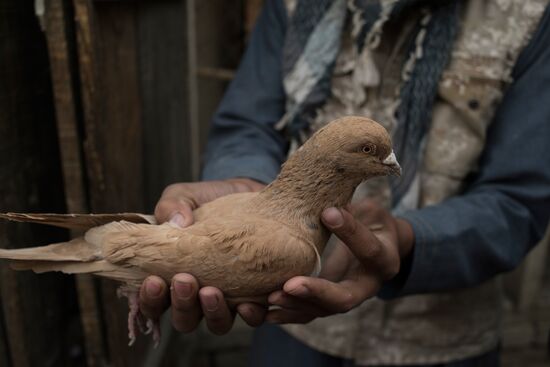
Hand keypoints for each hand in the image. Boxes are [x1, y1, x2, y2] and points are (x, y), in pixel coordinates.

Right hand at [139, 178, 265, 333]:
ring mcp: (229, 297)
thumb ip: (171, 207)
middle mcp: (199, 295)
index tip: (154, 280)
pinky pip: (255, 316)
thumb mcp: (184, 196)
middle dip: (182, 305)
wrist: (250, 194)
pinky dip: (252, 313)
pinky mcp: (258, 293)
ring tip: (213, 292)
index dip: (150, 300)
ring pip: (217, 323)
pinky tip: (251, 301)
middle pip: (184, 320)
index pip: (154, 303)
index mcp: (173, 276)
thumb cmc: (210, 201)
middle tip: (186, 280)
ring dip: (214, 313)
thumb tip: (177, 223)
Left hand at [264, 199, 413, 323]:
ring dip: (296, 306)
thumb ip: (352, 208)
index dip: (351, 232)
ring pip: (322, 311)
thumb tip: (326, 194)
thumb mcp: (369, 211)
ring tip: (271, 298)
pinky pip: (308, 314)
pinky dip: (288, 314)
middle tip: (290, 285)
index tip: (328, 213)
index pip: (369, 250)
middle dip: (316, 292)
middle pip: (344, 298)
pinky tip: (267, 313)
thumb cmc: (371, 222)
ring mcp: (346, 297)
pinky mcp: (327, 303)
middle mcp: (367, 286)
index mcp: (384, 259)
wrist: (378, 246)